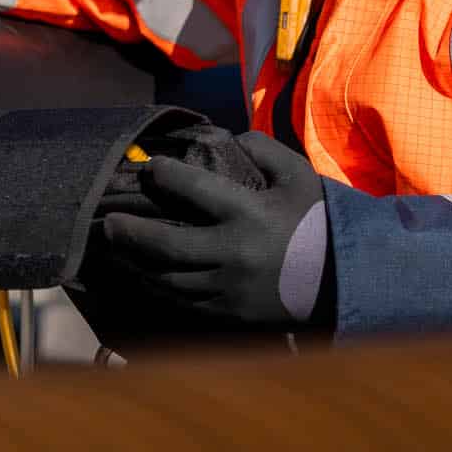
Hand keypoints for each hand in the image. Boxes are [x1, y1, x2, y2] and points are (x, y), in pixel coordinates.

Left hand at [99, 131, 329, 327]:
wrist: (344, 279)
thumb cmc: (318, 220)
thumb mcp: (297, 174)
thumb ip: (261, 149)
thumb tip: (226, 138)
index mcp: (249, 214)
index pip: (193, 190)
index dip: (163, 175)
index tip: (148, 167)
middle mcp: (234, 253)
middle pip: (165, 245)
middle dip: (130, 232)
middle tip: (107, 221)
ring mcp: (229, 288)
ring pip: (168, 279)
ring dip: (136, 264)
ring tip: (116, 249)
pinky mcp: (230, 313)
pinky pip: (183, 301)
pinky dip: (158, 288)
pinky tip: (143, 275)